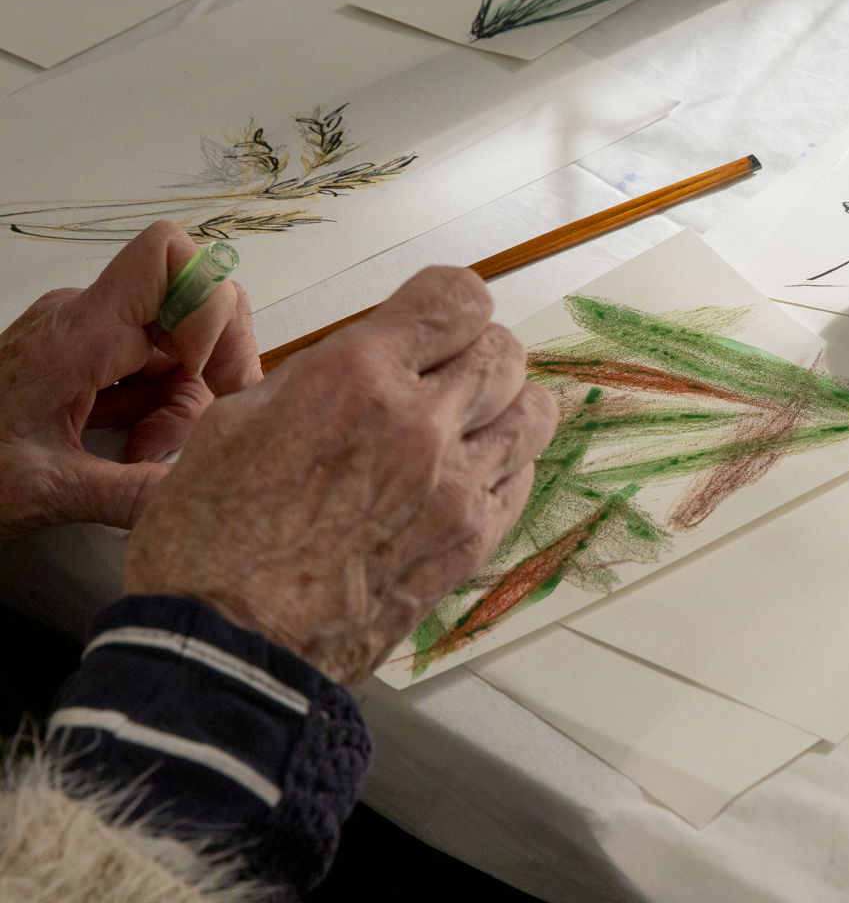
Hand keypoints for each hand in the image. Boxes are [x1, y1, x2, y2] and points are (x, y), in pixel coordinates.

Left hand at [0, 221, 257, 543]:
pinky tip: (131, 445)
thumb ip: (133, 493)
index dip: (207, 302)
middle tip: (192, 431)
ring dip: (183, 398)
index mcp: (77, 335)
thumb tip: (204, 493)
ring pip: (181, 340)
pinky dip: (160, 403)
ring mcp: (88, 333)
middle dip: (209, 368)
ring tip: (145, 452)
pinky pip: (154, 361)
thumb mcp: (49, 494)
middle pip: (194, 304)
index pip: (166, 256)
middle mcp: (86, 318)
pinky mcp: (88, 352)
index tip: (202, 369)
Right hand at [123, 266, 556, 683]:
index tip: (437, 318)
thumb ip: (320, 376)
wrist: (228, 652)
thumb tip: (370, 358)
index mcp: (355, 381)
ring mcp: (455, 488)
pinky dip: (503, 467)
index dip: (451, 303)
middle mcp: (418, 425)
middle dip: (475, 353)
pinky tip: (462, 477)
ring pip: (534, 412)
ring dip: (504, 408)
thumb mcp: (236, 423)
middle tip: (444, 375)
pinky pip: (524, 477)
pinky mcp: (471, 542)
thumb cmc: (211, 546)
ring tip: (466, 424)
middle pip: (504, 351)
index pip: (459, 299)